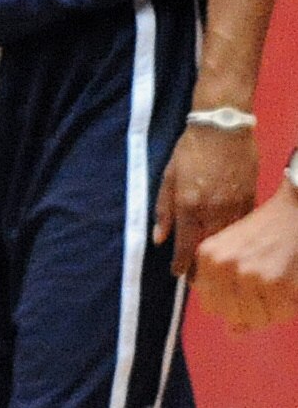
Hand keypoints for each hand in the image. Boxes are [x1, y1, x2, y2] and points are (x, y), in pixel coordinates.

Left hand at [154, 120, 260, 266]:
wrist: (223, 128)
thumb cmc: (190, 151)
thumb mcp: (168, 177)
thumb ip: (163, 209)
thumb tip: (158, 238)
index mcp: (188, 204)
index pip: (184, 243)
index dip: (181, 263)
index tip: (178, 274)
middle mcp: (212, 209)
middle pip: (208, 247)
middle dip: (201, 265)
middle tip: (195, 279)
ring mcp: (234, 205)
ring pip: (227, 239)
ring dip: (219, 254)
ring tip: (212, 267)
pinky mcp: (250, 198)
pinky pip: (242, 226)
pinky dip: (234, 237)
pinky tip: (229, 245)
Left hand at [194, 180, 297, 328]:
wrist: (297, 208)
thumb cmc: (268, 230)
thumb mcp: (235, 251)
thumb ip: (227, 290)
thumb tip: (234, 332)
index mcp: (207, 256)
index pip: (212, 306)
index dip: (234, 304)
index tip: (250, 288)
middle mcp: (223, 266)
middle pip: (234, 316)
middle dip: (254, 309)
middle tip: (270, 284)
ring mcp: (250, 274)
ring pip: (259, 318)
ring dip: (274, 308)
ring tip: (281, 283)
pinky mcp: (277, 282)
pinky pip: (281, 313)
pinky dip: (290, 306)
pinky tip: (292, 284)